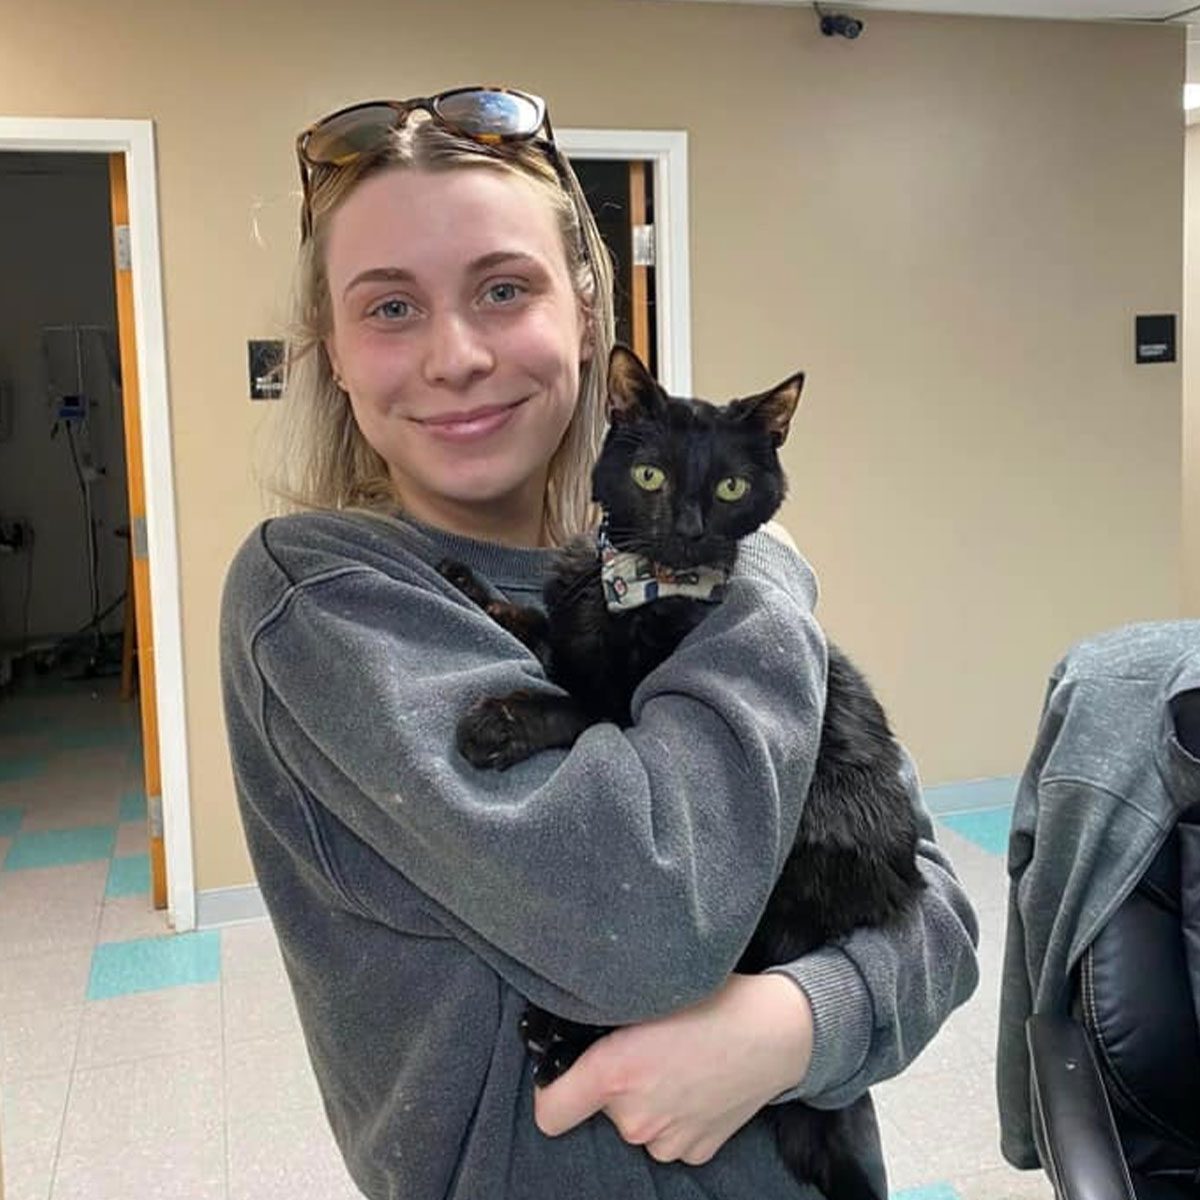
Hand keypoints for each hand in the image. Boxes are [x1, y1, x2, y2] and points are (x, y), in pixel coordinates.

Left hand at [533, 973, 813, 1165]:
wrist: (779, 1030)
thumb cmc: (715, 999)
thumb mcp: (649, 992)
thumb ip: (603, 1018)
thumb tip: (570, 1022)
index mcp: (614, 1074)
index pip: (550, 1111)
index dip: (551, 1091)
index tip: (564, 1073)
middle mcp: (636, 1118)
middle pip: (601, 1109)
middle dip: (614, 1082)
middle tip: (645, 1044)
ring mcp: (668, 1141)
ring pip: (637, 1122)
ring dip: (647, 1099)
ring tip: (678, 1059)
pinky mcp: (698, 1151)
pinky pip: (670, 1135)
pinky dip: (677, 1114)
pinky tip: (699, 1080)